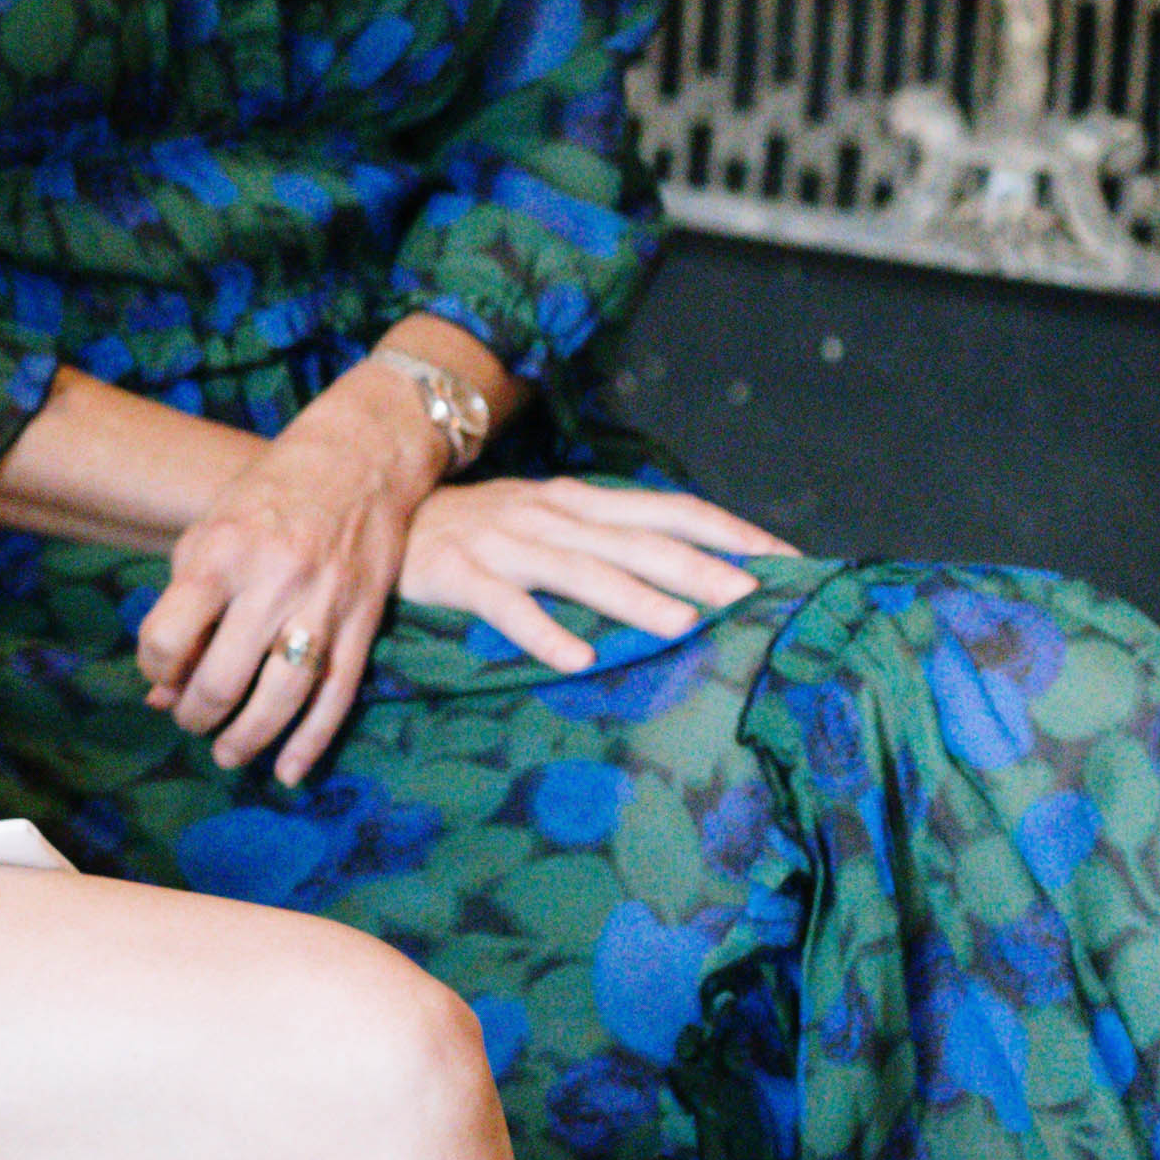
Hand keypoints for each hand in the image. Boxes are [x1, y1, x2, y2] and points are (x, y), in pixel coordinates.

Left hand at [127, 390, 435, 784]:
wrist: (358, 459)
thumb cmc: (268, 496)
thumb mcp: (210, 531)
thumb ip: (183, 604)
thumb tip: (160, 688)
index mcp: (221, 554)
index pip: (168, 636)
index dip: (155, 666)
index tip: (160, 673)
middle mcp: (272, 581)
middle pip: (223, 678)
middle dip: (197, 714)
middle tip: (191, 721)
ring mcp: (324, 604)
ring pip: (282, 697)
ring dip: (248, 737)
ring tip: (228, 752)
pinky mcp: (364, 621)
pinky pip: (337, 695)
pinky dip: (311, 741)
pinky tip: (289, 771)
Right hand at [399, 476, 778, 664]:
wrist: (374, 508)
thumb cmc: (474, 528)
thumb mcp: (543, 519)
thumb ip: (602, 537)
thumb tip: (684, 569)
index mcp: (576, 500)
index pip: (668, 509)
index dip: (727, 531)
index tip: (786, 561)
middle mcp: (547, 515)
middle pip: (634, 539)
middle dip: (697, 566)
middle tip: (751, 598)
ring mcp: (501, 542)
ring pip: (578, 569)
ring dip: (632, 597)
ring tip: (682, 624)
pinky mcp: (455, 574)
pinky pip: (505, 605)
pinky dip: (542, 631)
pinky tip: (577, 659)